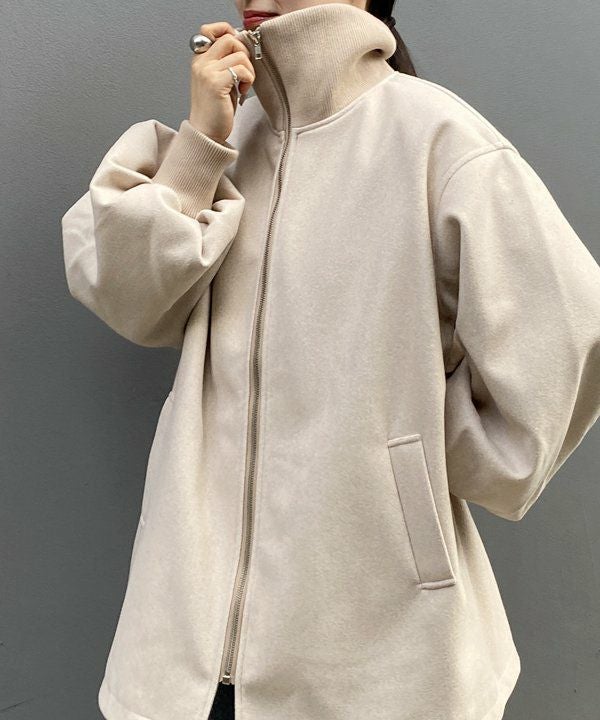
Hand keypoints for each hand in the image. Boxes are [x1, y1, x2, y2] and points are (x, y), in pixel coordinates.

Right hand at [188, 22, 254, 143]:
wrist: (206, 133)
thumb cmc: (215, 110)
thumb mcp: (218, 80)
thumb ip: (225, 62)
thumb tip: (242, 46)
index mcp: (199, 60)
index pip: (209, 29)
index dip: (228, 33)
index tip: (238, 50)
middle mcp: (200, 62)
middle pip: (229, 38)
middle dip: (244, 53)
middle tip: (244, 72)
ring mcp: (207, 72)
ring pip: (239, 54)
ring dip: (248, 70)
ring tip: (243, 85)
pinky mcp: (216, 83)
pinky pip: (241, 69)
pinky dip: (248, 79)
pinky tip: (242, 92)